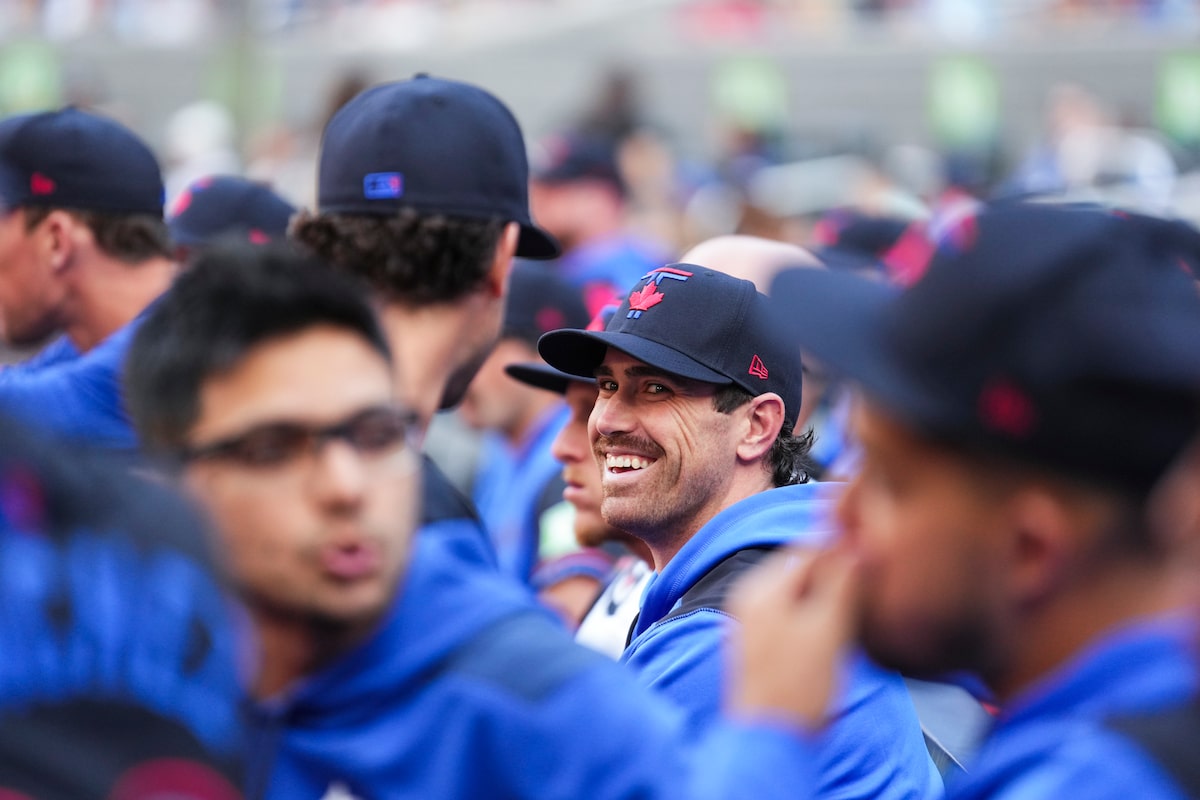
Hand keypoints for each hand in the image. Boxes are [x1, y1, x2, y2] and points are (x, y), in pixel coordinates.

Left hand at [725, 547, 859, 729]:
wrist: (771, 742)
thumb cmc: (797, 690)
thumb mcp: (827, 628)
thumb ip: (840, 582)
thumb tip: (854, 543)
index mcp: (760, 589)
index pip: (808, 550)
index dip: (843, 553)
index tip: (871, 564)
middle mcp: (750, 599)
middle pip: (803, 571)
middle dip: (835, 580)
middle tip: (862, 601)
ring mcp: (753, 622)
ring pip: (801, 594)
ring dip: (829, 603)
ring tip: (846, 628)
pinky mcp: (762, 644)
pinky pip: (794, 616)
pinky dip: (817, 621)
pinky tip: (833, 643)